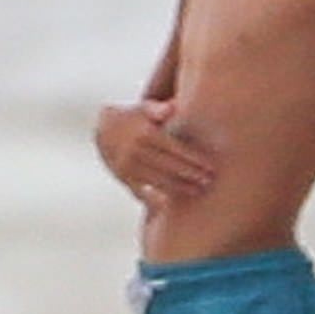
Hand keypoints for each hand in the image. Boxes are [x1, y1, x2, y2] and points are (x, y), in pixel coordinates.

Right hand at [96, 99, 214, 200]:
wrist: (103, 129)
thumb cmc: (135, 117)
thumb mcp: (144, 108)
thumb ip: (158, 108)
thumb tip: (171, 108)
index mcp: (145, 134)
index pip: (175, 149)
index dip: (194, 159)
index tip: (211, 167)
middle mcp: (135, 151)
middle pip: (169, 166)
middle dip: (191, 175)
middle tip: (210, 181)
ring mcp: (127, 166)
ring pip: (158, 180)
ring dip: (179, 188)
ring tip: (198, 191)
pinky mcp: (122, 177)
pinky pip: (140, 192)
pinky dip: (154, 200)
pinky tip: (170, 206)